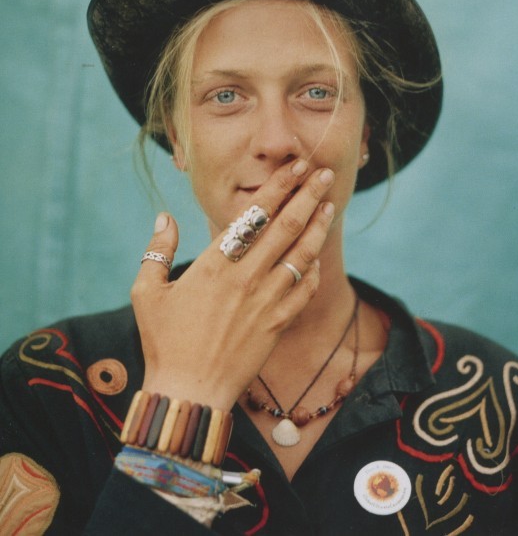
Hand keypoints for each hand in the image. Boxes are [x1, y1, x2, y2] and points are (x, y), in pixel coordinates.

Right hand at [130, 159, 334, 409]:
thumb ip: (157, 251)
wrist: (189, 392)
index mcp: (215, 264)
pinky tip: (317, 257)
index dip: (278, 187)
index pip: (254, 214)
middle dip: (308, 196)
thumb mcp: (147, 293)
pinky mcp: (277, 325)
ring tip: (330, 204)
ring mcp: (266, 301)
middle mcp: (246, 277)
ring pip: (301, 255)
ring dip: (318, 227)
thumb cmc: (164, 342)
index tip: (295, 167)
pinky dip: (313, 271)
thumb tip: (165, 217)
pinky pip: (304, 292)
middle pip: (286, 227)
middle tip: (324, 173)